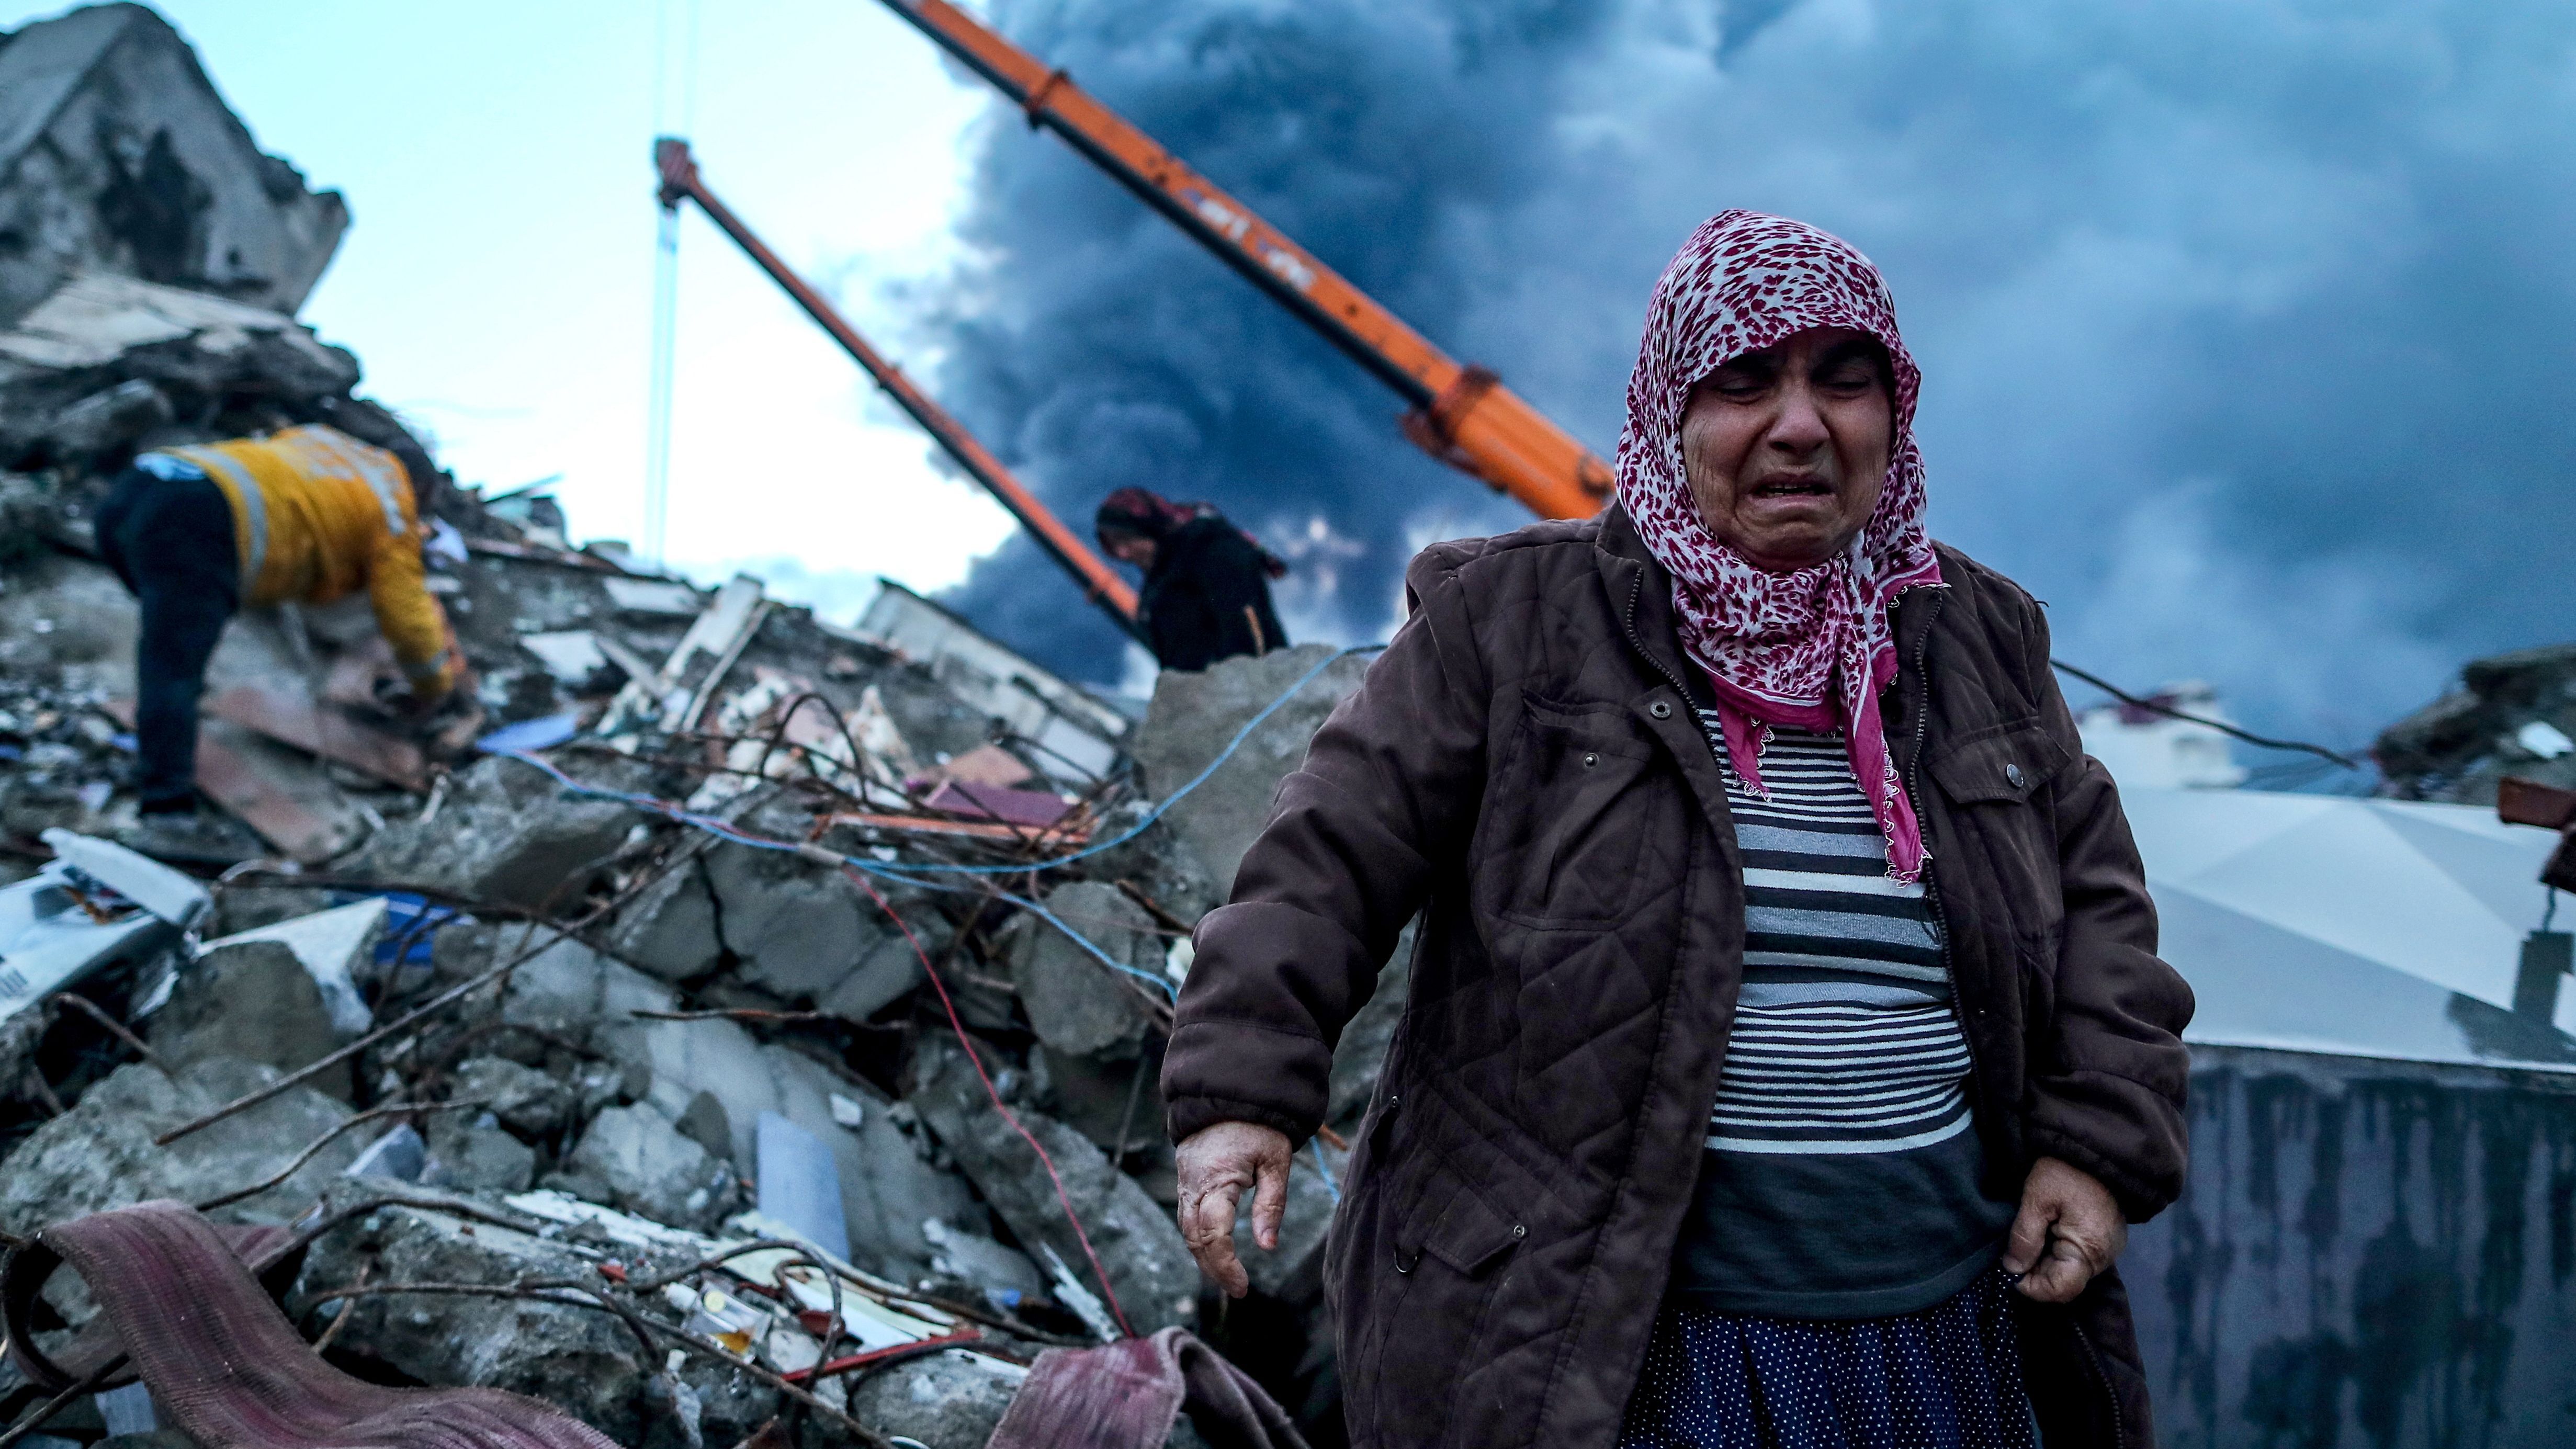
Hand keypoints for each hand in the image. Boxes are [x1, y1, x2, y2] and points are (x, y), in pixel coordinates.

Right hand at [1175, 1120, 1291, 1297]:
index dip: (1226, 1265)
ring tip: (1228, 1277)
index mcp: (1218, 1178)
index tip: (1243, 1287)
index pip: (1213, 1233)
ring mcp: (1185, 1180)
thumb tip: (1267, 1247)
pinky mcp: (1185, 1178)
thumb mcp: (1276, 1161)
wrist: (1229, 1091)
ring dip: (1204, 1256)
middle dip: (1214, 1268)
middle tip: (1237, 1289)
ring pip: (1186, 1229)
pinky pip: (1186, 1215)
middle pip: (1194, 1238)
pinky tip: (1215, 1250)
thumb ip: (1272, 1204)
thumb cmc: (1259, 1125)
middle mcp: (1194, 1183)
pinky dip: (1198, 1237)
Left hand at [2004, 1156, 2125, 1302]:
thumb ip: (2024, 1238)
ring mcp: (2109, 1249)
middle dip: (2036, 1272)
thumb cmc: (2065, 1170)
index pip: (2059, 1290)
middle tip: (2014, 1252)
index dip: (2031, 1286)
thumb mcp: (2037, 1200)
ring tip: (2029, 1240)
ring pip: (2070, 1271)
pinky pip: (2079, 1257)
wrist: (2095, 1147)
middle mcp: (2104, 1258)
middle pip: (2064, 1283)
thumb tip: (2013, 1269)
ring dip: (2046, 1261)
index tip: (2009, 1270)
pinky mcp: (2107, 1238)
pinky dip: (2058, 1251)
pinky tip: (2045, 1233)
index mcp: (2089, 1251)